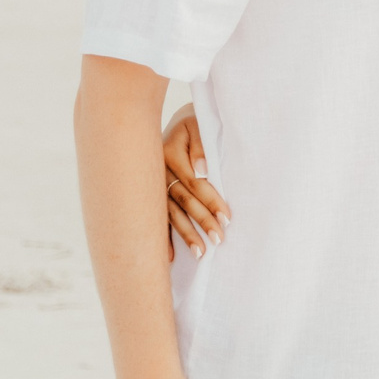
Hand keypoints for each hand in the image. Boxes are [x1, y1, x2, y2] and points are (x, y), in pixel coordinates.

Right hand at [162, 105, 227, 255]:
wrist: (174, 121)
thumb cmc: (193, 123)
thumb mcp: (198, 126)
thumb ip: (201, 146)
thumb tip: (202, 170)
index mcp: (169, 153)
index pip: (194, 183)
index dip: (211, 200)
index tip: (227, 218)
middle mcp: (157, 171)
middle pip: (183, 201)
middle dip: (201, 221)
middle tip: (218, 239)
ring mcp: (151, 184)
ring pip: (169, 213)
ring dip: (185, 234)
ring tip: (200, 253)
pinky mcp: (151, 193)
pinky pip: (156, 217)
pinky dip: (162, 237)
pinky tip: (169, 256)